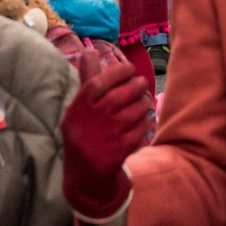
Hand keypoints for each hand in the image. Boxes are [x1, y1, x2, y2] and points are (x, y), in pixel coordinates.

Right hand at [60, 50, 153, 217]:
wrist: (85, 174)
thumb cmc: (84, 131)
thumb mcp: (79, 107)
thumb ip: (88, 79)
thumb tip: (89, 51)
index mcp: (80, 107)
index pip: (101, 81)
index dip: (120, 71)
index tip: (129, 70)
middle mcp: (93, 119)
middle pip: (127, 92)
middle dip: (138, 85)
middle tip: (140, 85)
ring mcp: (108, 134)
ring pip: (139, 107)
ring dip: (144, 103)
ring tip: (141, 104)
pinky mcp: (122, 148)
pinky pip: (144, 126)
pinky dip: (145, 122)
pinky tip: (140, 123)